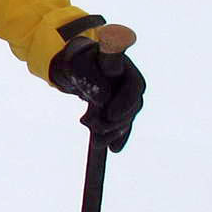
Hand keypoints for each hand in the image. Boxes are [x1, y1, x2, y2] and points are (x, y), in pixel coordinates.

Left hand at [49, 32, 145, 151]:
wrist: (77, 69)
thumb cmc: (79, 63)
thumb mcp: (79, 66)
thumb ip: (91, 79)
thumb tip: (104, 100)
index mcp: (125, 68)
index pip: (134, 86)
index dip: (125, 102)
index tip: (110, 116)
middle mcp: (130, 84)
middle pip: (131, 107)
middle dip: (114, 122)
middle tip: (92, 127)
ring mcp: (126, 98)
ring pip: (126, 119)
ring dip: (112, 133)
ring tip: (96, 141)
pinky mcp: (119, 111)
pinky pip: (122, 126)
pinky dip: (117, 137)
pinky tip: (113, 149)